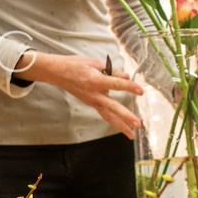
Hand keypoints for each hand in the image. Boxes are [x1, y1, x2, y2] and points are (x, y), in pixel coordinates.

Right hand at [16, 52, 143, 139]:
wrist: (57, 72)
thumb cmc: (74, 65)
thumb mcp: (93, 63)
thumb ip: (111, 71)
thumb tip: (126, 76)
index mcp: (95, 80)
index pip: (115, 84)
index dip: (129, 86)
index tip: (140, 90)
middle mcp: (93, 93)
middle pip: (112, 106)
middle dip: (125, 116)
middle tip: (137, 124)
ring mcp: (91, 100)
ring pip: (108, 115)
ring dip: (121, 125)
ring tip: (132, 134)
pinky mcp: (90, 103)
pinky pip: (104, 113)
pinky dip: (113, 120)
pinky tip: (122, 127)